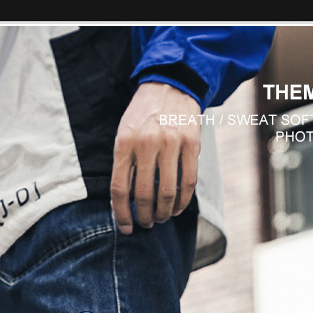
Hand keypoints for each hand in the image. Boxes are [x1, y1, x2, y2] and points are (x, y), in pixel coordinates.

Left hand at [110, 82, 200, 234]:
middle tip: (145, 224)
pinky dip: (182, 201)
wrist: (169, 84)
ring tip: (159, 218)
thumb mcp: (124, 133)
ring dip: (163, 212)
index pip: (120, 188)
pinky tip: (176, 208)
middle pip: (144, 194)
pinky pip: (188, 181)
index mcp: (124, 142)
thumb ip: (124, 164)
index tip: (125, 228)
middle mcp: (147, 143)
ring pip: (167, 192)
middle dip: (144, 216)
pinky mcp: (191, 143)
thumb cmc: (143, 115)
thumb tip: (123, 203)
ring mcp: (171, 142)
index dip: (121, 214)